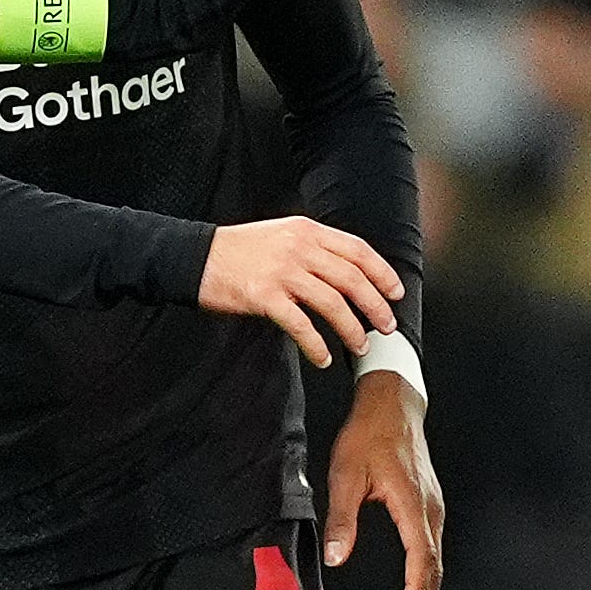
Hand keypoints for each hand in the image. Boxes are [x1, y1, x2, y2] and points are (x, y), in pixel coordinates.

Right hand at [201, 215, 400, 365]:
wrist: (195, 257)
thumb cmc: (239, 251)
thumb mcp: (281, 236)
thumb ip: (312, 249)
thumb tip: (348, 275)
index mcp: (307, 231)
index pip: (357, 250)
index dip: (382, 273)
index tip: (395, 293)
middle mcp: (299, 248)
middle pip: (351, 279)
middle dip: (375, 306)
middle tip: (386, 326)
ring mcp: (282, 271)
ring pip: (332, 303)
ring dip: (351, 329)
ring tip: (359, 346)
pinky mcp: (264, 296)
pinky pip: (301, 325)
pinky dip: (317, 345)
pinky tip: (323, 358)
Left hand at [324, 363, 445, 589]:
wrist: (394, 405)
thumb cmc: (369, 436)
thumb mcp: (346, 473)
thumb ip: (342, 517)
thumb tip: (335, 558)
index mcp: (413, 505)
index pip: (420, 560)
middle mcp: (430, 512)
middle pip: (432, 572)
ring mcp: (433, 511)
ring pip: (434, 566)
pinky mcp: (429, 510)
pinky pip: (431, 554)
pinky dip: (426, 583)